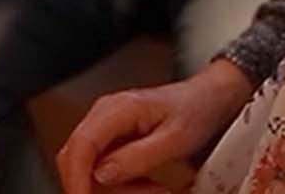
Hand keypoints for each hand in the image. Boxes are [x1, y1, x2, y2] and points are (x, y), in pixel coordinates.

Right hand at [56, 59, 254, 193]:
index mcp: (117, 109)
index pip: (81, 145)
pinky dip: (119, 185)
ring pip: (87, 168)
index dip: (77, 179)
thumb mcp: (175, 139)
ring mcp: (105, 127)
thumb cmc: (195, 111)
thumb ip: (137, 157)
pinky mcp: (111, 140)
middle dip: (99, 188)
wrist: (207, 99)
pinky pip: (100, 169)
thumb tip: (101, 174)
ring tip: (153, 191)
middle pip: (76, 159)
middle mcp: (104, 115)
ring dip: (114, 189)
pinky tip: (145, 187)